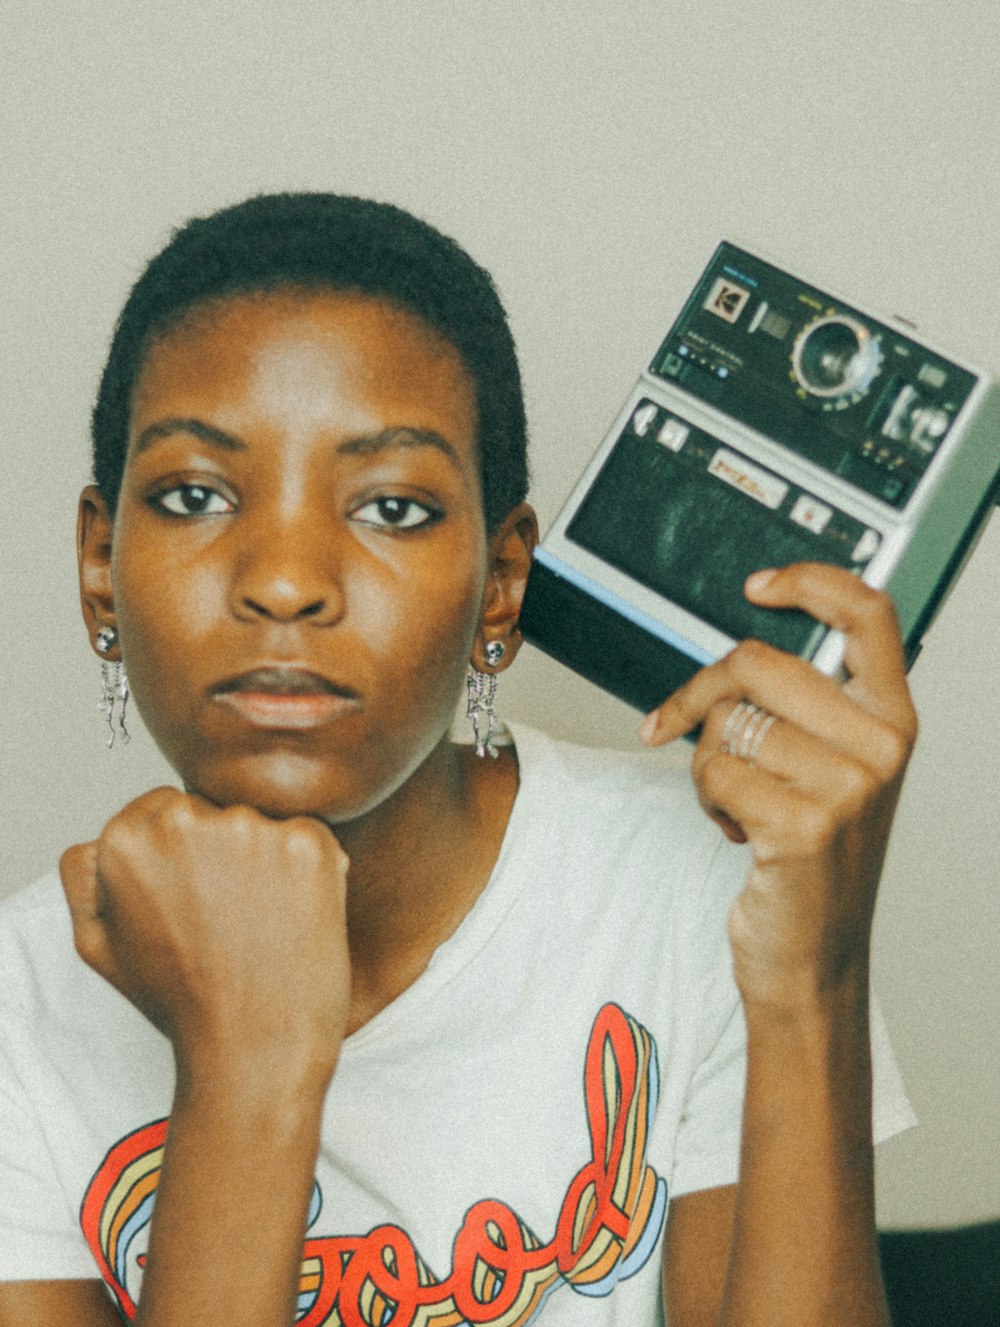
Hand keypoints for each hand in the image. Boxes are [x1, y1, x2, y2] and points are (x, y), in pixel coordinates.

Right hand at [60, 788, 351, 1085]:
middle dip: (224, 851)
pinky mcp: (307, 842)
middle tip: (228, 917)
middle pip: (214, 810)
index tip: (196, 897)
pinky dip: (312, 870)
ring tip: (262, 923)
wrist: (255, 1047)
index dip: (184, 854)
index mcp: (126, 838)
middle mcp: (184, 820)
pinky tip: (297, 916)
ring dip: (268, 859)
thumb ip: (86, 877)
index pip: (164, 808)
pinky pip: (310, 837)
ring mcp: (250, 827)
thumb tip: (103, 838)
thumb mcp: (97, 945)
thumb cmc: (180, 1000)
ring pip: (263, 823)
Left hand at [641, 564, 917, 1009]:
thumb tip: (737, 656)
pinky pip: (715, 771)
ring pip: (727, 721)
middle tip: (682, 724)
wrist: (812, 955)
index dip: (810, 583)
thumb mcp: (832, 771)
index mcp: (891, 720)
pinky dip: (706, 799)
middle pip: (759, 662)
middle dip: (702, 692)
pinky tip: (737, 830)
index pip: (868, 616)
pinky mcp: (805, 825)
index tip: (757, 586)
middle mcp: (880, 748)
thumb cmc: (812, 857)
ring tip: (738, 803)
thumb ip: (808, 708)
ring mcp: (847, 787)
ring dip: (707, 763)